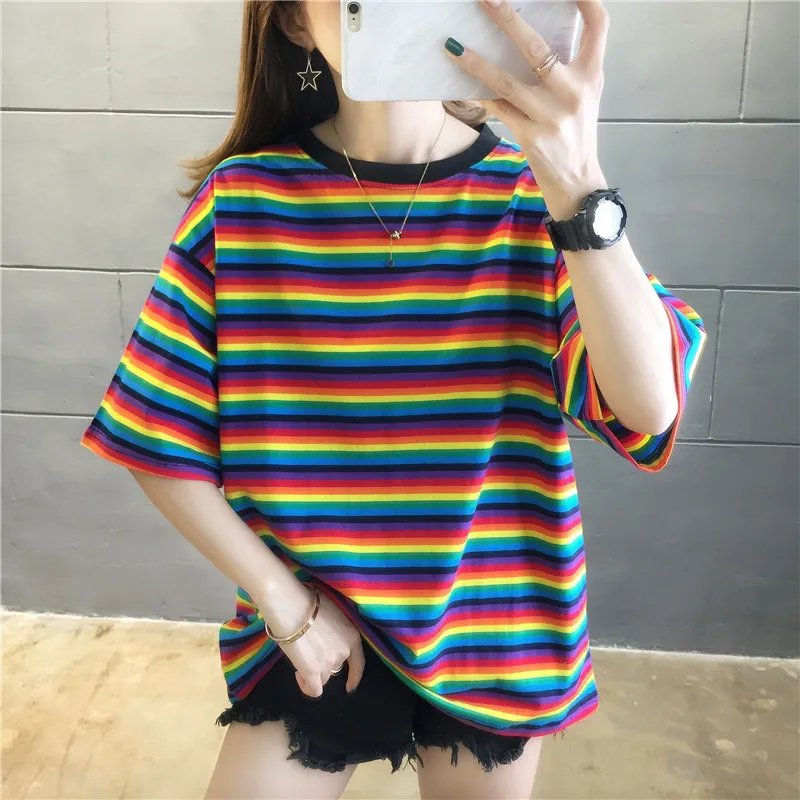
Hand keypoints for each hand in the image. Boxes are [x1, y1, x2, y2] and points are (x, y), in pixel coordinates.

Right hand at [261, 581, 365, 697]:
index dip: (355, 676)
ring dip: (313, 672)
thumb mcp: (332, 612)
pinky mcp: (313, 673)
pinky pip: (314, 690)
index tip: (350, 687)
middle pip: (335, 667)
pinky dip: (306, 686)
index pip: (358, 662)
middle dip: (324, 662)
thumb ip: (334, 629)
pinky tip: (298, 675)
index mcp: (351, 636)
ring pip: (323, 677)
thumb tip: (325, 632)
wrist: (292, 608)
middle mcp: (344, 652)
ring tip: (300, 658)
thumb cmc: (309, 603)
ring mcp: (329, 664)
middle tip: (309, 651)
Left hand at [446, 0, 610, 218]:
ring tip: (452, 45)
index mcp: (592, 76)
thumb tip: (529, 37)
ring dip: (476, 62)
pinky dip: (479, 93)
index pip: (599, 25)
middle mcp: (573, 92)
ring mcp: (550, 115)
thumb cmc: (576, 133)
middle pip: (537, 47)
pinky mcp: (530, 135)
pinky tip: (460, 81)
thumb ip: (569, 67)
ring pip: (506, 81)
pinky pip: (497, 108)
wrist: (576, 181)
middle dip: (508, 19)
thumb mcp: (585, 96)